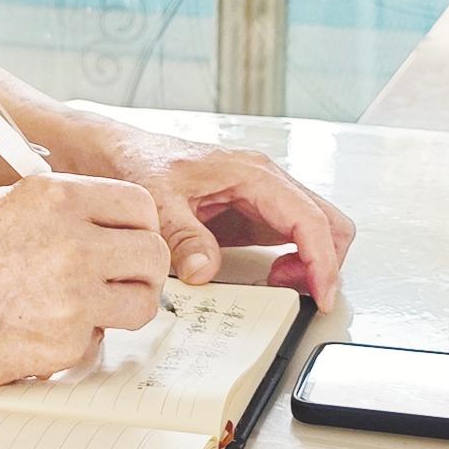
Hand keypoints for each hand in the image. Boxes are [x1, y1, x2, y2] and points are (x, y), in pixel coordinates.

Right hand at [0, 174, 168, 388]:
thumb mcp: (3, 204)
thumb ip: (60, 208)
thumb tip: (102, 218)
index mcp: (57, 199)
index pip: (139, 204)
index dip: (141, 225)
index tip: (132, 238)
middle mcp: (72, 243)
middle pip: (153, 254)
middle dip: (141, 268)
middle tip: (121, 277)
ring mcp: (73, 296)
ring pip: (141, 303)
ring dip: (122, 306)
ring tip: (87, 305)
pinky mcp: (66, 342)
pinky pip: (100, 341)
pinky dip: (79, 338)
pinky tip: (43, 326)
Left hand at [95, 123, 354, 312]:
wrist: (120, 152)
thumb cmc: (140, 163)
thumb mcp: (156, 200)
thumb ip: (182, 236)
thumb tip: (205, 272)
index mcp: (252, 173)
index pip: (310, 219)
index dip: (322, 262)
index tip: (321, 295)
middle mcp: (265, 182)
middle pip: (328, 222)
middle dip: (326, 262)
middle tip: (301, 294)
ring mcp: (261, 198)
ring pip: (315, 231)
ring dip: (311, 263)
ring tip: (278, 284)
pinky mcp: (251, 213)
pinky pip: (291, 239)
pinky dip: (293, 262)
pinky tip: (268, 276)